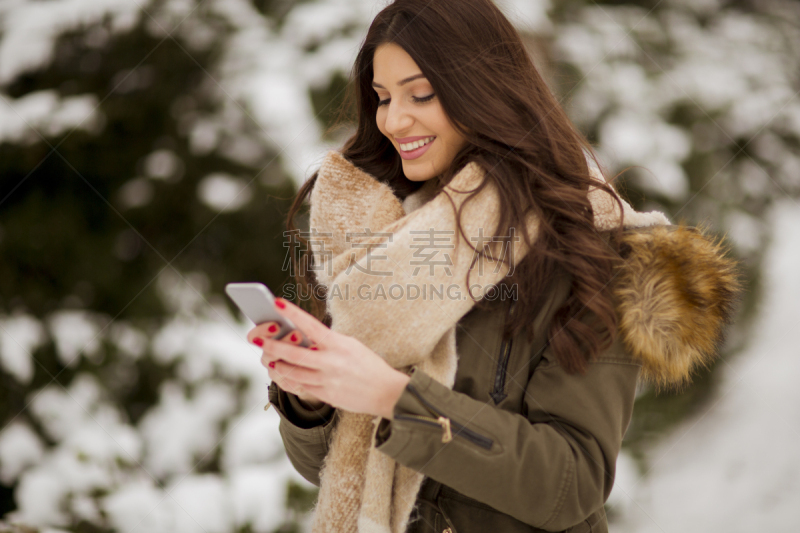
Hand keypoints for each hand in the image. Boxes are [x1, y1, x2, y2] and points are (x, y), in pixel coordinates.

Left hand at [246, 298, 409, 418]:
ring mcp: (327, 380)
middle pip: (294, 353)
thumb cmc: (368, 365)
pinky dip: (293, 380)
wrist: (386, 392)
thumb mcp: (351, 346)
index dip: (292, 313)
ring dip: (279, 366)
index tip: (276, 303)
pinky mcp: (327, 395)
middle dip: (273, 346)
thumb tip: (306, 337)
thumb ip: (328, 342)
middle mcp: (331, 361)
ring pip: (294, 373)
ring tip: (271, 361)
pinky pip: (303, 387)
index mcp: (338, 344)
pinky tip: (287, 376)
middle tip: (259, 340)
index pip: (311, 325)